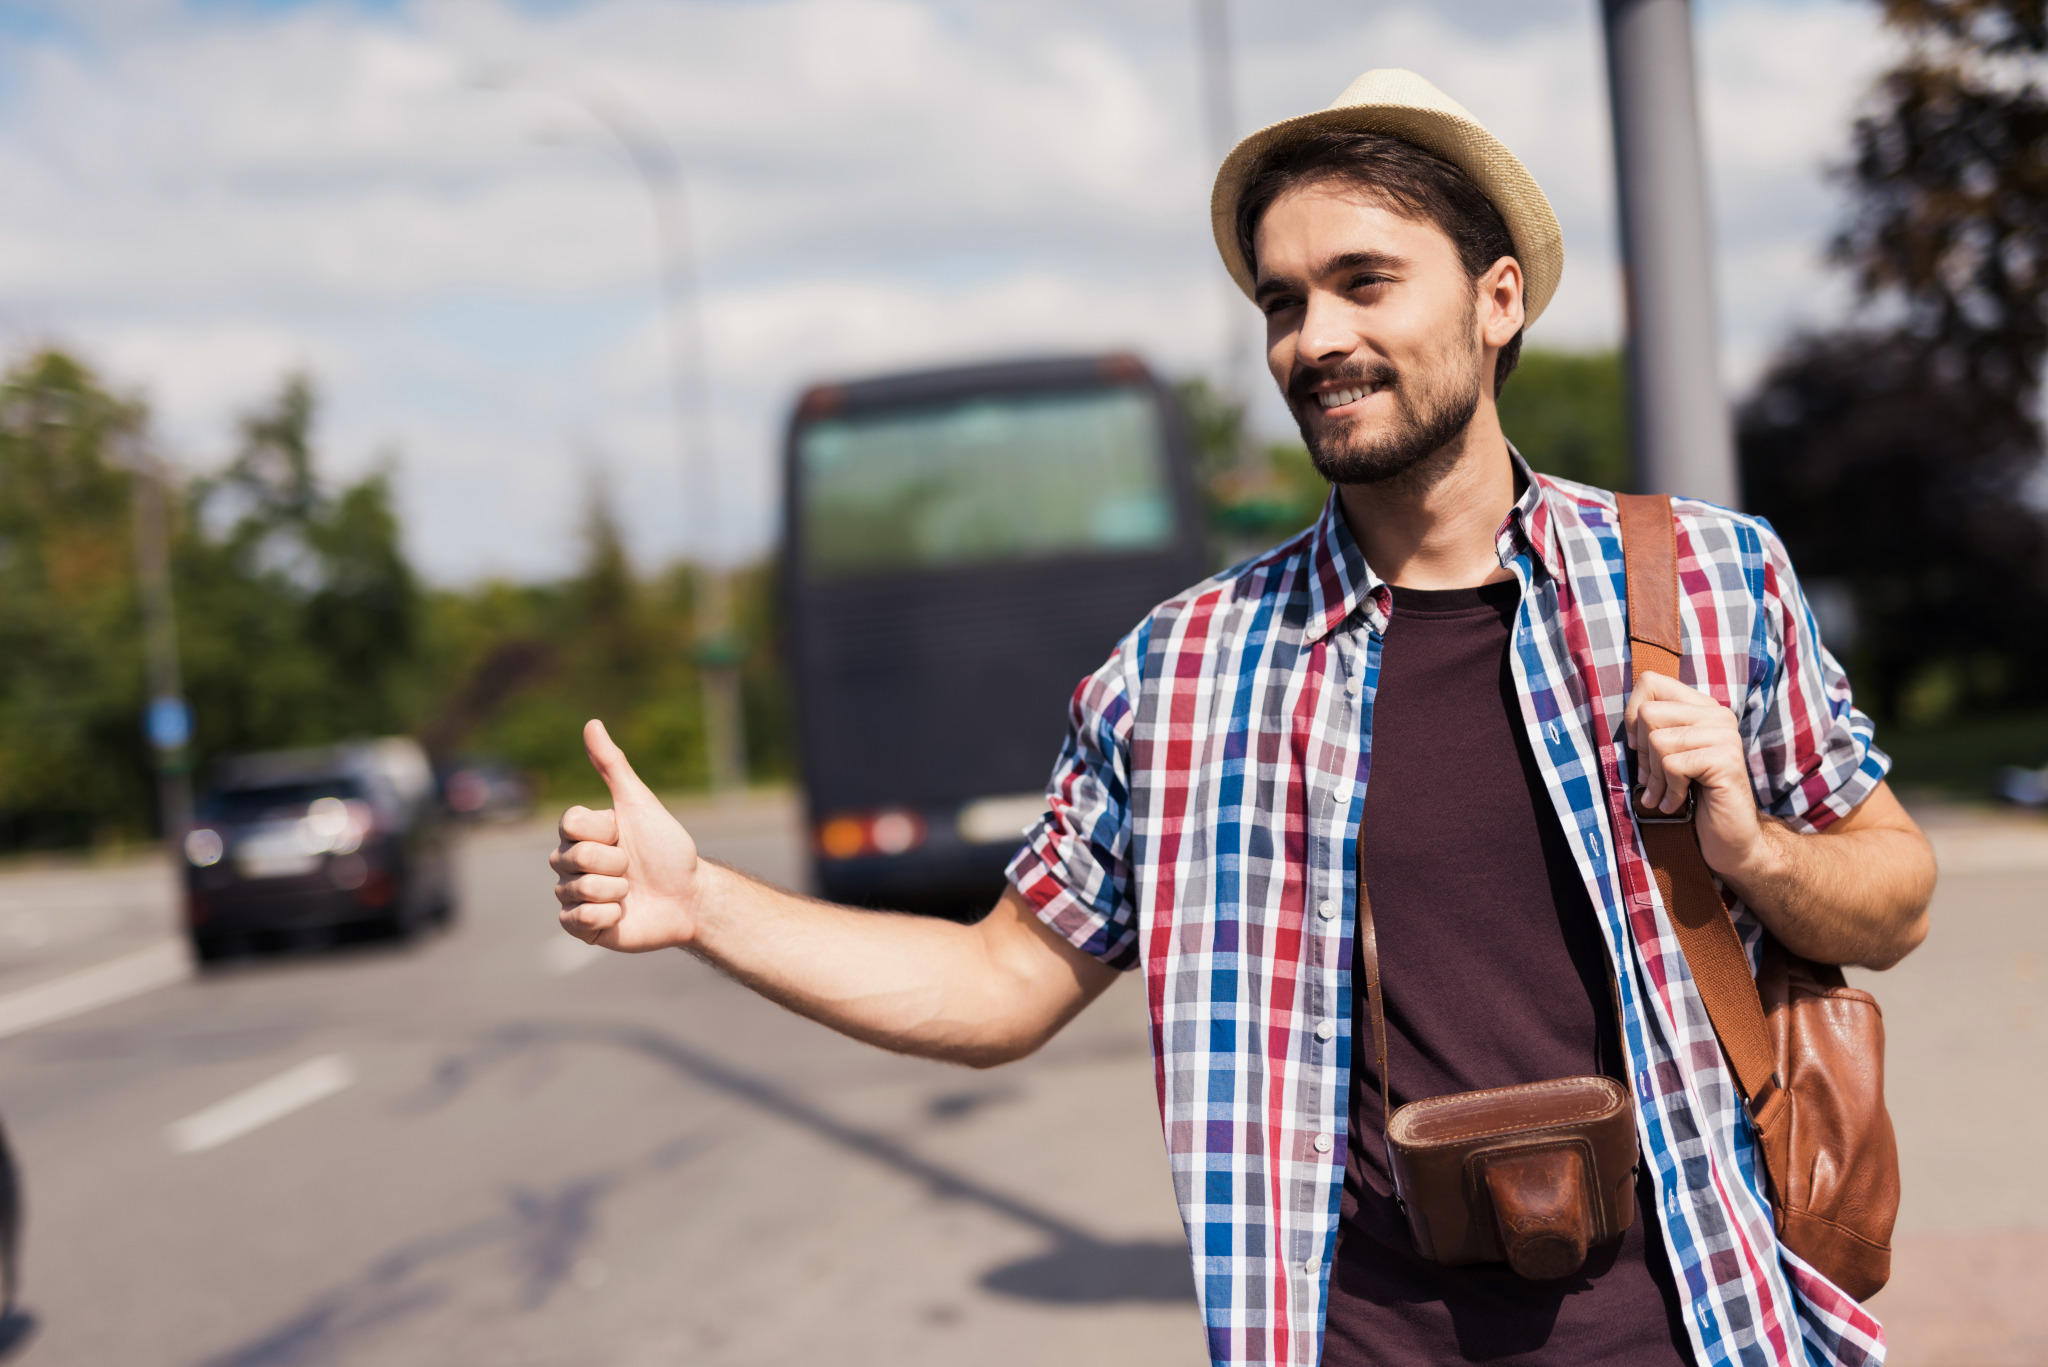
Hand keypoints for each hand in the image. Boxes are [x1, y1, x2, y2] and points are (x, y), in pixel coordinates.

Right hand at [548, 719, 702, 950]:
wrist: (690, 897)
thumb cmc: (667, 849)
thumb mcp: (640, 804)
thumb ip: (612, 765)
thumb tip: (592, 722)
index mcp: (580, 833)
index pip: (570, 824)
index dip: (604, 830)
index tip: (624, 834)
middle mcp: (570, 863)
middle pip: (573, 857)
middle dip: (615, 862)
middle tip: (633, 867)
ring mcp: (573, 895)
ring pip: (576, 889)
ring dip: (615, 890)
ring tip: (631, 891)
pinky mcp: (580, 926)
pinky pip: (575, 920)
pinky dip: (607, 915)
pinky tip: (623, 913)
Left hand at [1625, 671, 1774, 881]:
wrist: (1731, 839)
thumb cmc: (1693, 798)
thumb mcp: (1668, 758)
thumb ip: (1653, 732)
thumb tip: (1628, 724)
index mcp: (1701, 707)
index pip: (1650, 682)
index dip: (1632, 715)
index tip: (1640, 747)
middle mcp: (1717, 714)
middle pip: (1648, 712)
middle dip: (1642, 753)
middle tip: (1653, 780)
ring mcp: (1724, 735)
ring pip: (1658, 740)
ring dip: (1655, 777)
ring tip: (1664, 795)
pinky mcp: (1726, 759)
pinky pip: (1673, 765)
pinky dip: (1669, 791)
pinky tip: (1677, 803)